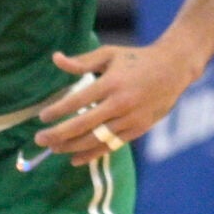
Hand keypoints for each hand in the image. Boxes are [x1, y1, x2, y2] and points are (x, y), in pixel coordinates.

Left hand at [34, 43, 195, 163]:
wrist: (174, 69)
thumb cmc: (137, 59)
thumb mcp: (110, 54)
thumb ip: (82, 61)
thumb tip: (55, 59)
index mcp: (111, 83)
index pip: (77, 101)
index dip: (57, 111)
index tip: (42, 117)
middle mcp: (120, 103)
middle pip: (82, 125)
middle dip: (58, 134)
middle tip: (39, 139)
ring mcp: (130, 119)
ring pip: (95, 139)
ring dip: (71, 146)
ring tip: (53, 148)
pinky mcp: (137, 130)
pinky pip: (111, 146)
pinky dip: (92, 154)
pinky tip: (75, 159)